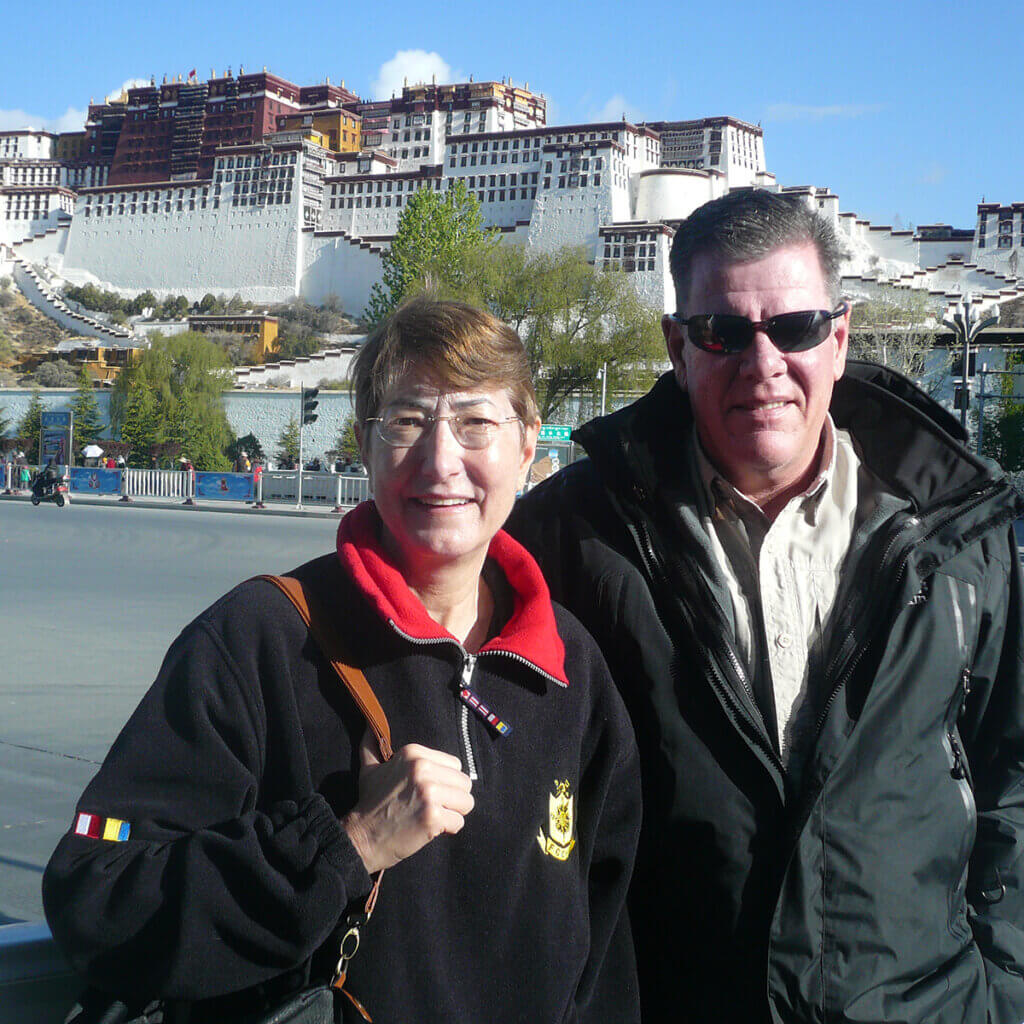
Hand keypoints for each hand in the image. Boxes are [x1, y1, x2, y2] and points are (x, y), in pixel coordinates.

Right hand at [343, 734, 474, 873]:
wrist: (362, 836)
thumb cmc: (369, 802)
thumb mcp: (369, 768)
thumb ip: (372, 745)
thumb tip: (368, 724)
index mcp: (413, 753)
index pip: (455, 764)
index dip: (445, 781)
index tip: (426, 792)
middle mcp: (423, 768)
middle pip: (464, 783)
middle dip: (453, 798)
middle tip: (433, 807)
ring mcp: (429, 792)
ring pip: (466, 802)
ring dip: (454, 813)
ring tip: (434, 816)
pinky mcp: (433, 816)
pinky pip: (459, 822)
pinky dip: (448, 829)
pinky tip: (430, 829)